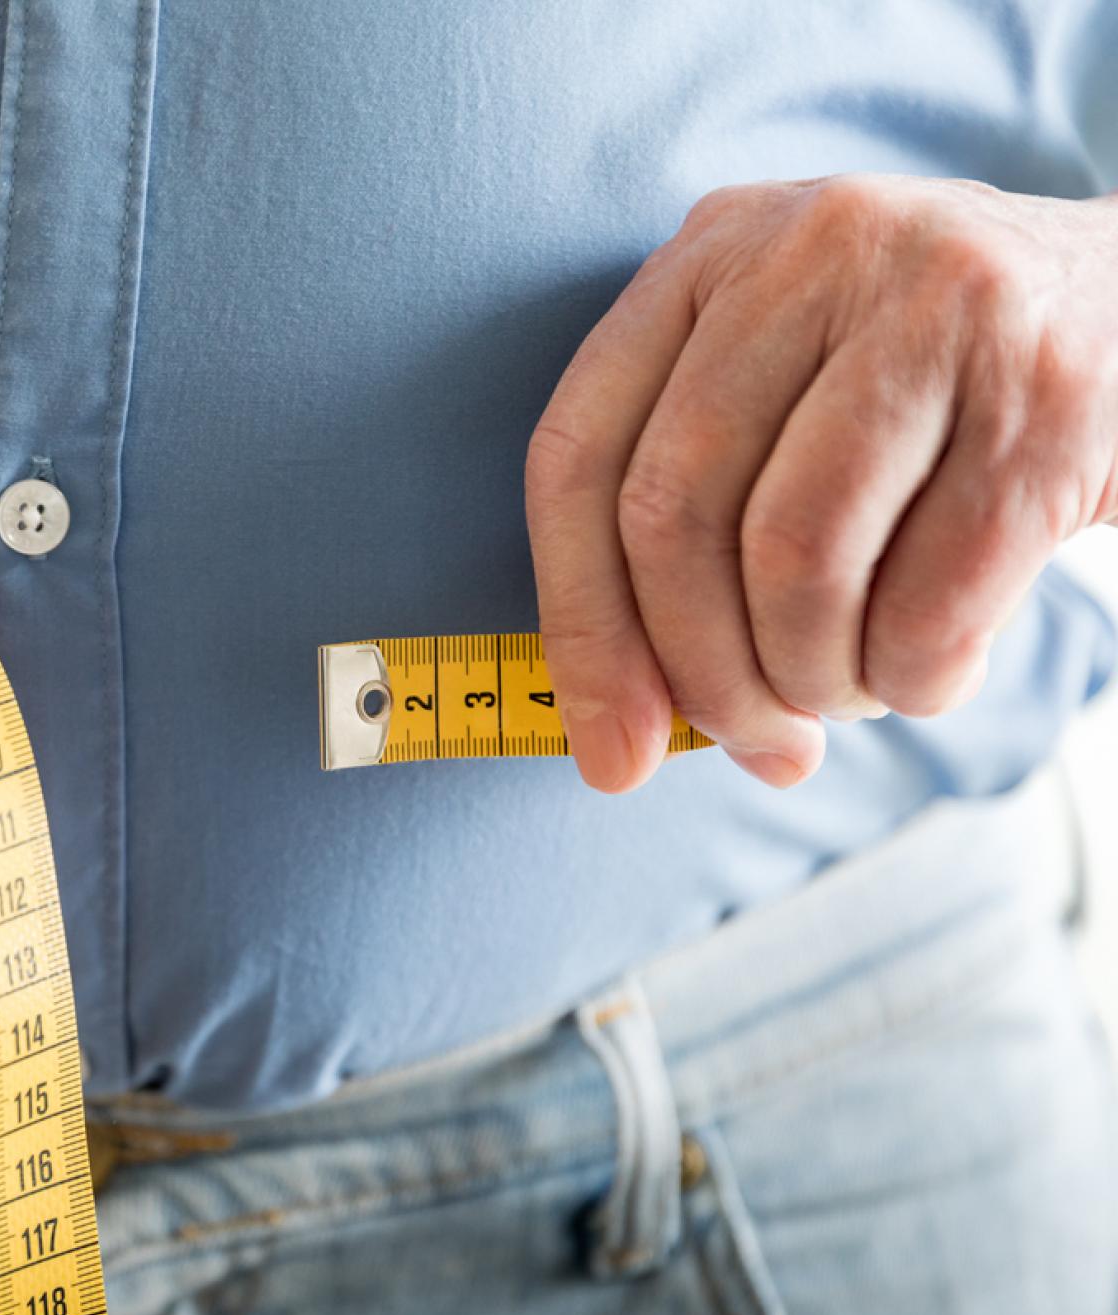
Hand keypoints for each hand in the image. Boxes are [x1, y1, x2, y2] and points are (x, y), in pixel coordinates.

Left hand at [525, 174, 1117, 792]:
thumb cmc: (926, 387)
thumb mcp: (790, 386)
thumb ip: (693, 514)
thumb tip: (615, 731)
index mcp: (710, 253)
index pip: (576, 456)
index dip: (579, 625)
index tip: (606, 751)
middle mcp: (811, 254)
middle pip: (674, 515)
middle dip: (701, 673)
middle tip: (758, 741)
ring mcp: (937, 309)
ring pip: (795, 561)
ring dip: (812, 677)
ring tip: (850, 691)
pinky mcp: (1049, 396)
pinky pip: (931, 600)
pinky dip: (914, 678)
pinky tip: (930, 670)